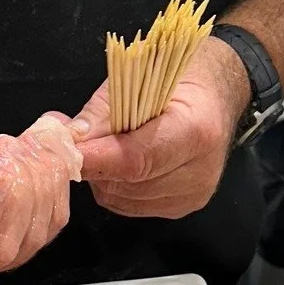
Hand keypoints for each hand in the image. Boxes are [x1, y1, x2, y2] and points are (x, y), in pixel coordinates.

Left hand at [72, 37, 248, 218]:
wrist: (217, 94)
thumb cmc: (180, 78)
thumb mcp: (138, 79)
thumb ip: (100, 113)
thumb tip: (66, 138)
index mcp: (196, 130)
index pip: (137, 159)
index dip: (97, 159)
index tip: (67, 152)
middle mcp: (199, 170)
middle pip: (128, 184)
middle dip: (96, 165)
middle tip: (79, 144)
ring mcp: (193, 194)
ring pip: (124, 199)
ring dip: (104, 177)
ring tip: (103, 149)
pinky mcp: (183, 206)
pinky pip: (133, 205)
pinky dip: (116, 186)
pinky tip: (118, 163)